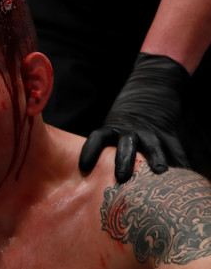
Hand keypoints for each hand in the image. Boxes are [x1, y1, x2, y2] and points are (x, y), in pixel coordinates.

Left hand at [79, 53, 190, 182]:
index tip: (83, 167)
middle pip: (125, 145)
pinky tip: (184, 173)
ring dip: (155, 158)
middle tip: (122, 177)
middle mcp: (129, 130)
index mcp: (112, 129)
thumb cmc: (124, 121)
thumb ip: (106, 150)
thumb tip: (93, 179)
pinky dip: (179, 160)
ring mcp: (149, 130)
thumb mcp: (111, 128)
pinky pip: (174, 147)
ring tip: (159, 171)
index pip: (97, 138)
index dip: (89, 151)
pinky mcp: (167, 131)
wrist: (152, 89)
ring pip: (152, 145)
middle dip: (123, 160)